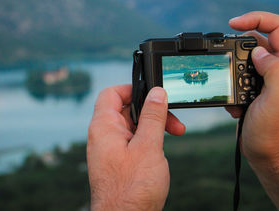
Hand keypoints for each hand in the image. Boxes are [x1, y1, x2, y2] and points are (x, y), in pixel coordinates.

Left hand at [87, 85, 184, 210]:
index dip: (131, 89)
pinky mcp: (118, 161)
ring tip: (175, 134)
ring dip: (154, 126)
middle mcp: (104, 136)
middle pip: (126, 109)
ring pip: (132, 126)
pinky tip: (162, 148)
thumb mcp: (148, 147)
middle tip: (172, 121)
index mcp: (104, 127)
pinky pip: (132, 141)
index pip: (111, 94)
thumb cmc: (131, 189)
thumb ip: (153, 117)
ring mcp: (110, 149)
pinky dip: (148, 140)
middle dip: (151, 111)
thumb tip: (156, 93)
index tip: (152, 93)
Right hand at [226, 11, 278, 209]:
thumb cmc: (276, 132)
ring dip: (232, 68)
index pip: (278, 26)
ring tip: (230, 85)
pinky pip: (238, 76)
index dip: (256, 18)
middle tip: (224, 56)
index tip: (233, 24)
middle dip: (238, 45)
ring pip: (245, 58)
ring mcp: (267, 78)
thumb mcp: (278, 99)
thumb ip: (274, 69)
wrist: (269, 154)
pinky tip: (233, 101)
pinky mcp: (254, 89)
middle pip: (259, 38)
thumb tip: (258, 51)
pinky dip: (230, 84)